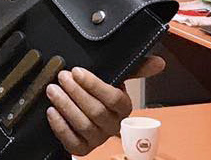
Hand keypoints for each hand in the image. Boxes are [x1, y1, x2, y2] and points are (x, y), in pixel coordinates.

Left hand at [45, 56, 164, 155]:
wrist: (78, 109)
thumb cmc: (97, 91)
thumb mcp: (113, 75)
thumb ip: (134, 68)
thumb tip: (159, 62)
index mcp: (123, 108)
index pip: (114, 98)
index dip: (94, 85)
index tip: (77, 71)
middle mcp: (113, 126)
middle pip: (96, 112)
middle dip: (76, 92)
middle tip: (61, 77)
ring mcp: (97, 139)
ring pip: (84, 126)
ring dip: (66, 106)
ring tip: (52, 90)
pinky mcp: (82, 148)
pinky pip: (72, 143)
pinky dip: (60, 126)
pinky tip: (51, 111)